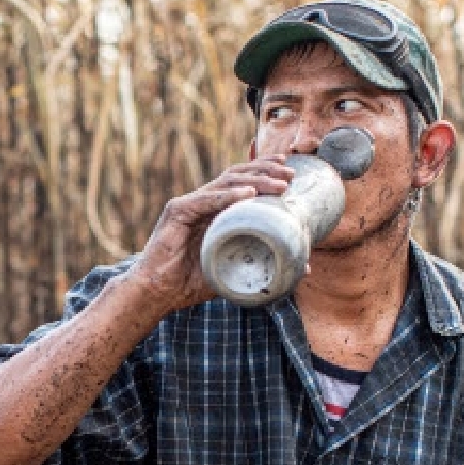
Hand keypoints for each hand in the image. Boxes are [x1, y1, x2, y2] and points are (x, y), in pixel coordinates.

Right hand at [123, 157, 293, 315]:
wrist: (158, 293)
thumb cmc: (190, 283)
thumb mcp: (236, 270)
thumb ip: (266, 263)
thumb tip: (304, 266)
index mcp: (215, 211)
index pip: (243, 183)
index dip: (265, 173)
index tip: (289, 171)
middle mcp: (203, 202)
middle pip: (237, 176)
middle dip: (266, 171)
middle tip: (290, 175)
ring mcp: (189, 204)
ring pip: (225, 183)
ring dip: (254, 181)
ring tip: (277, 185)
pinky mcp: (176, 211)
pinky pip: (206, 200)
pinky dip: (227, 196)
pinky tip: (247, 194)